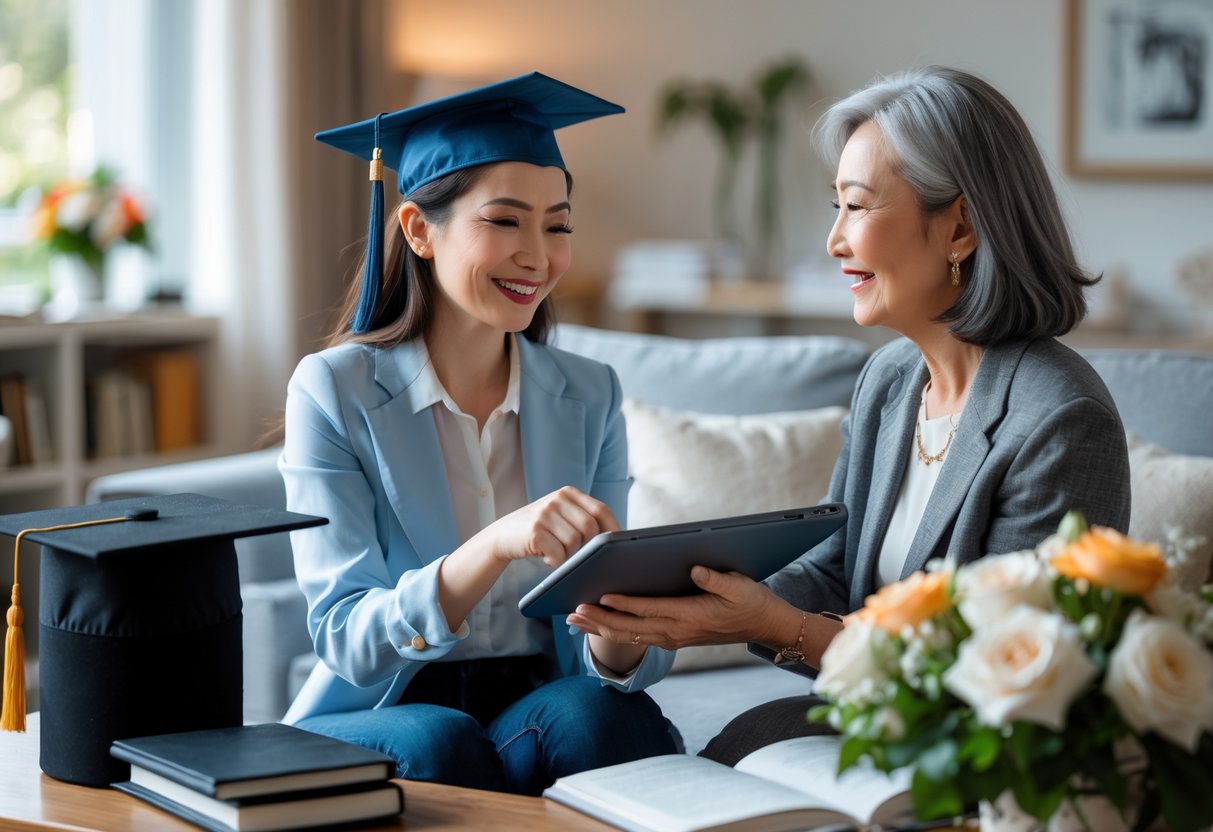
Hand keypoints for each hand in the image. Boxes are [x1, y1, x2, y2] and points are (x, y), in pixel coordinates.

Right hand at [473, 486, 617, 568]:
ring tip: (557, 554)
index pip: (601, 510)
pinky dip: (555, 562)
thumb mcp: (561, 516)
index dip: (613, 529)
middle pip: (590, 527)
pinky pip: (558, 553)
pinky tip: (546, 558)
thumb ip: (583, 519)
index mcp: (568, 493)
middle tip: (577, 555)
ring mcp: (544, 513)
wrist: (502, 536)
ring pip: (575, 541)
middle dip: (588, 546)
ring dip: (570, 555)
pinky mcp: (534, 531)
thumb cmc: (540, 530)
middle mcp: (557, 499)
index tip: (618, 547)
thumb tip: (615, 541)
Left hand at [566, 566, 784, 649]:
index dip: (623, 604)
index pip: (649, 610)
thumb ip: (716, 579)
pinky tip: (599, 626)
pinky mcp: (674, 638)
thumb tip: (694, 569)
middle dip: (599, 621)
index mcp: (689, 616)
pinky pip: (638, 638)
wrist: (765, 626)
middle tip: (573, 613)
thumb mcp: (739, 586)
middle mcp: (677, 631)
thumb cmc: (752, 602)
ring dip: (601, 629)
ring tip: (575, 620)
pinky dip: (615, 632)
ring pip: (630, 637)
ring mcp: (674, 637)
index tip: (600, 596)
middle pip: (631, 629)